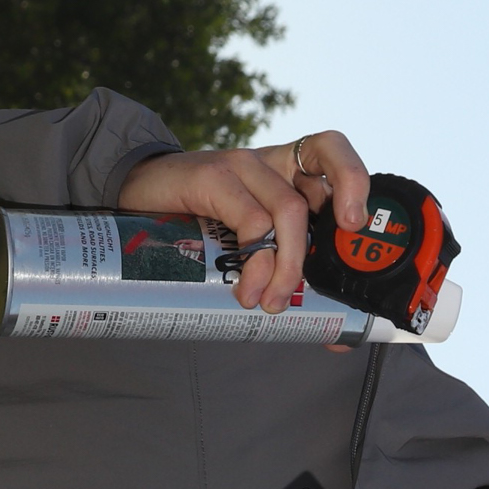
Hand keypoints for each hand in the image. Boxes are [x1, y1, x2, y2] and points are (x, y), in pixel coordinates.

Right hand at [113, 130, 371, 313]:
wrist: (134, 197)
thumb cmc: (196, 223)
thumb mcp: (245, 240)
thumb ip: (282, 271)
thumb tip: (329, 337)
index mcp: (286, 168)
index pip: (332, 151)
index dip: (355, 178)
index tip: (354, 224)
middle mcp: (269, 161)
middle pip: (319, 179)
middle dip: (322, 244)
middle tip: (312, 289)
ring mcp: (241, 165)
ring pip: (287, 211)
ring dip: (286, 266)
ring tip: (268, 302)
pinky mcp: (212, 177)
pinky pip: (250, 219)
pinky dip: (256, 259)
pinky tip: (245, 286)